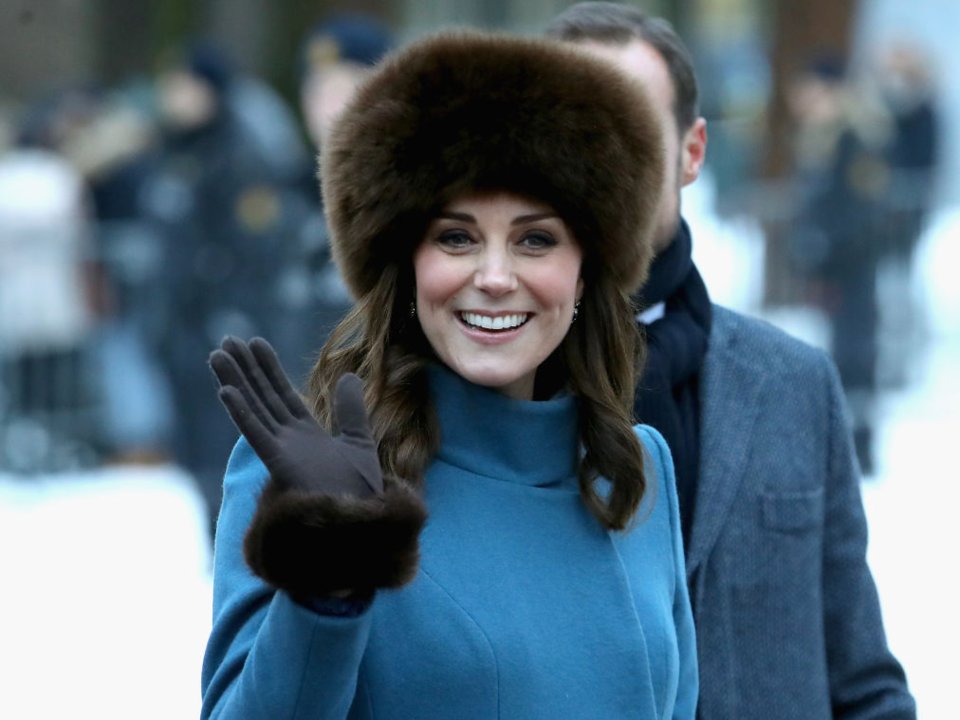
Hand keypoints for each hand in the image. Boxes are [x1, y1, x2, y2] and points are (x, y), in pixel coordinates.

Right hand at [209, 336, 382, 498]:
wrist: (361, 523)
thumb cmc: (360, 493)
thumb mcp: (359, 443)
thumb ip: (350, 411)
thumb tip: (348, 376)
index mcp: (306, 435)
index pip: (282, 393)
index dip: (269, 368)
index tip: (255, 343)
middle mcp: (289, 440)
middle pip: (262, 396)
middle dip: (245, 369)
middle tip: (227, 340)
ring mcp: (282, 451)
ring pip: (253, 409)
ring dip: (235, 382)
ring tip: (217, 355)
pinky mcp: (280, 465)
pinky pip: (257, 434)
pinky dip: (242, 413)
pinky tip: (227, 391)